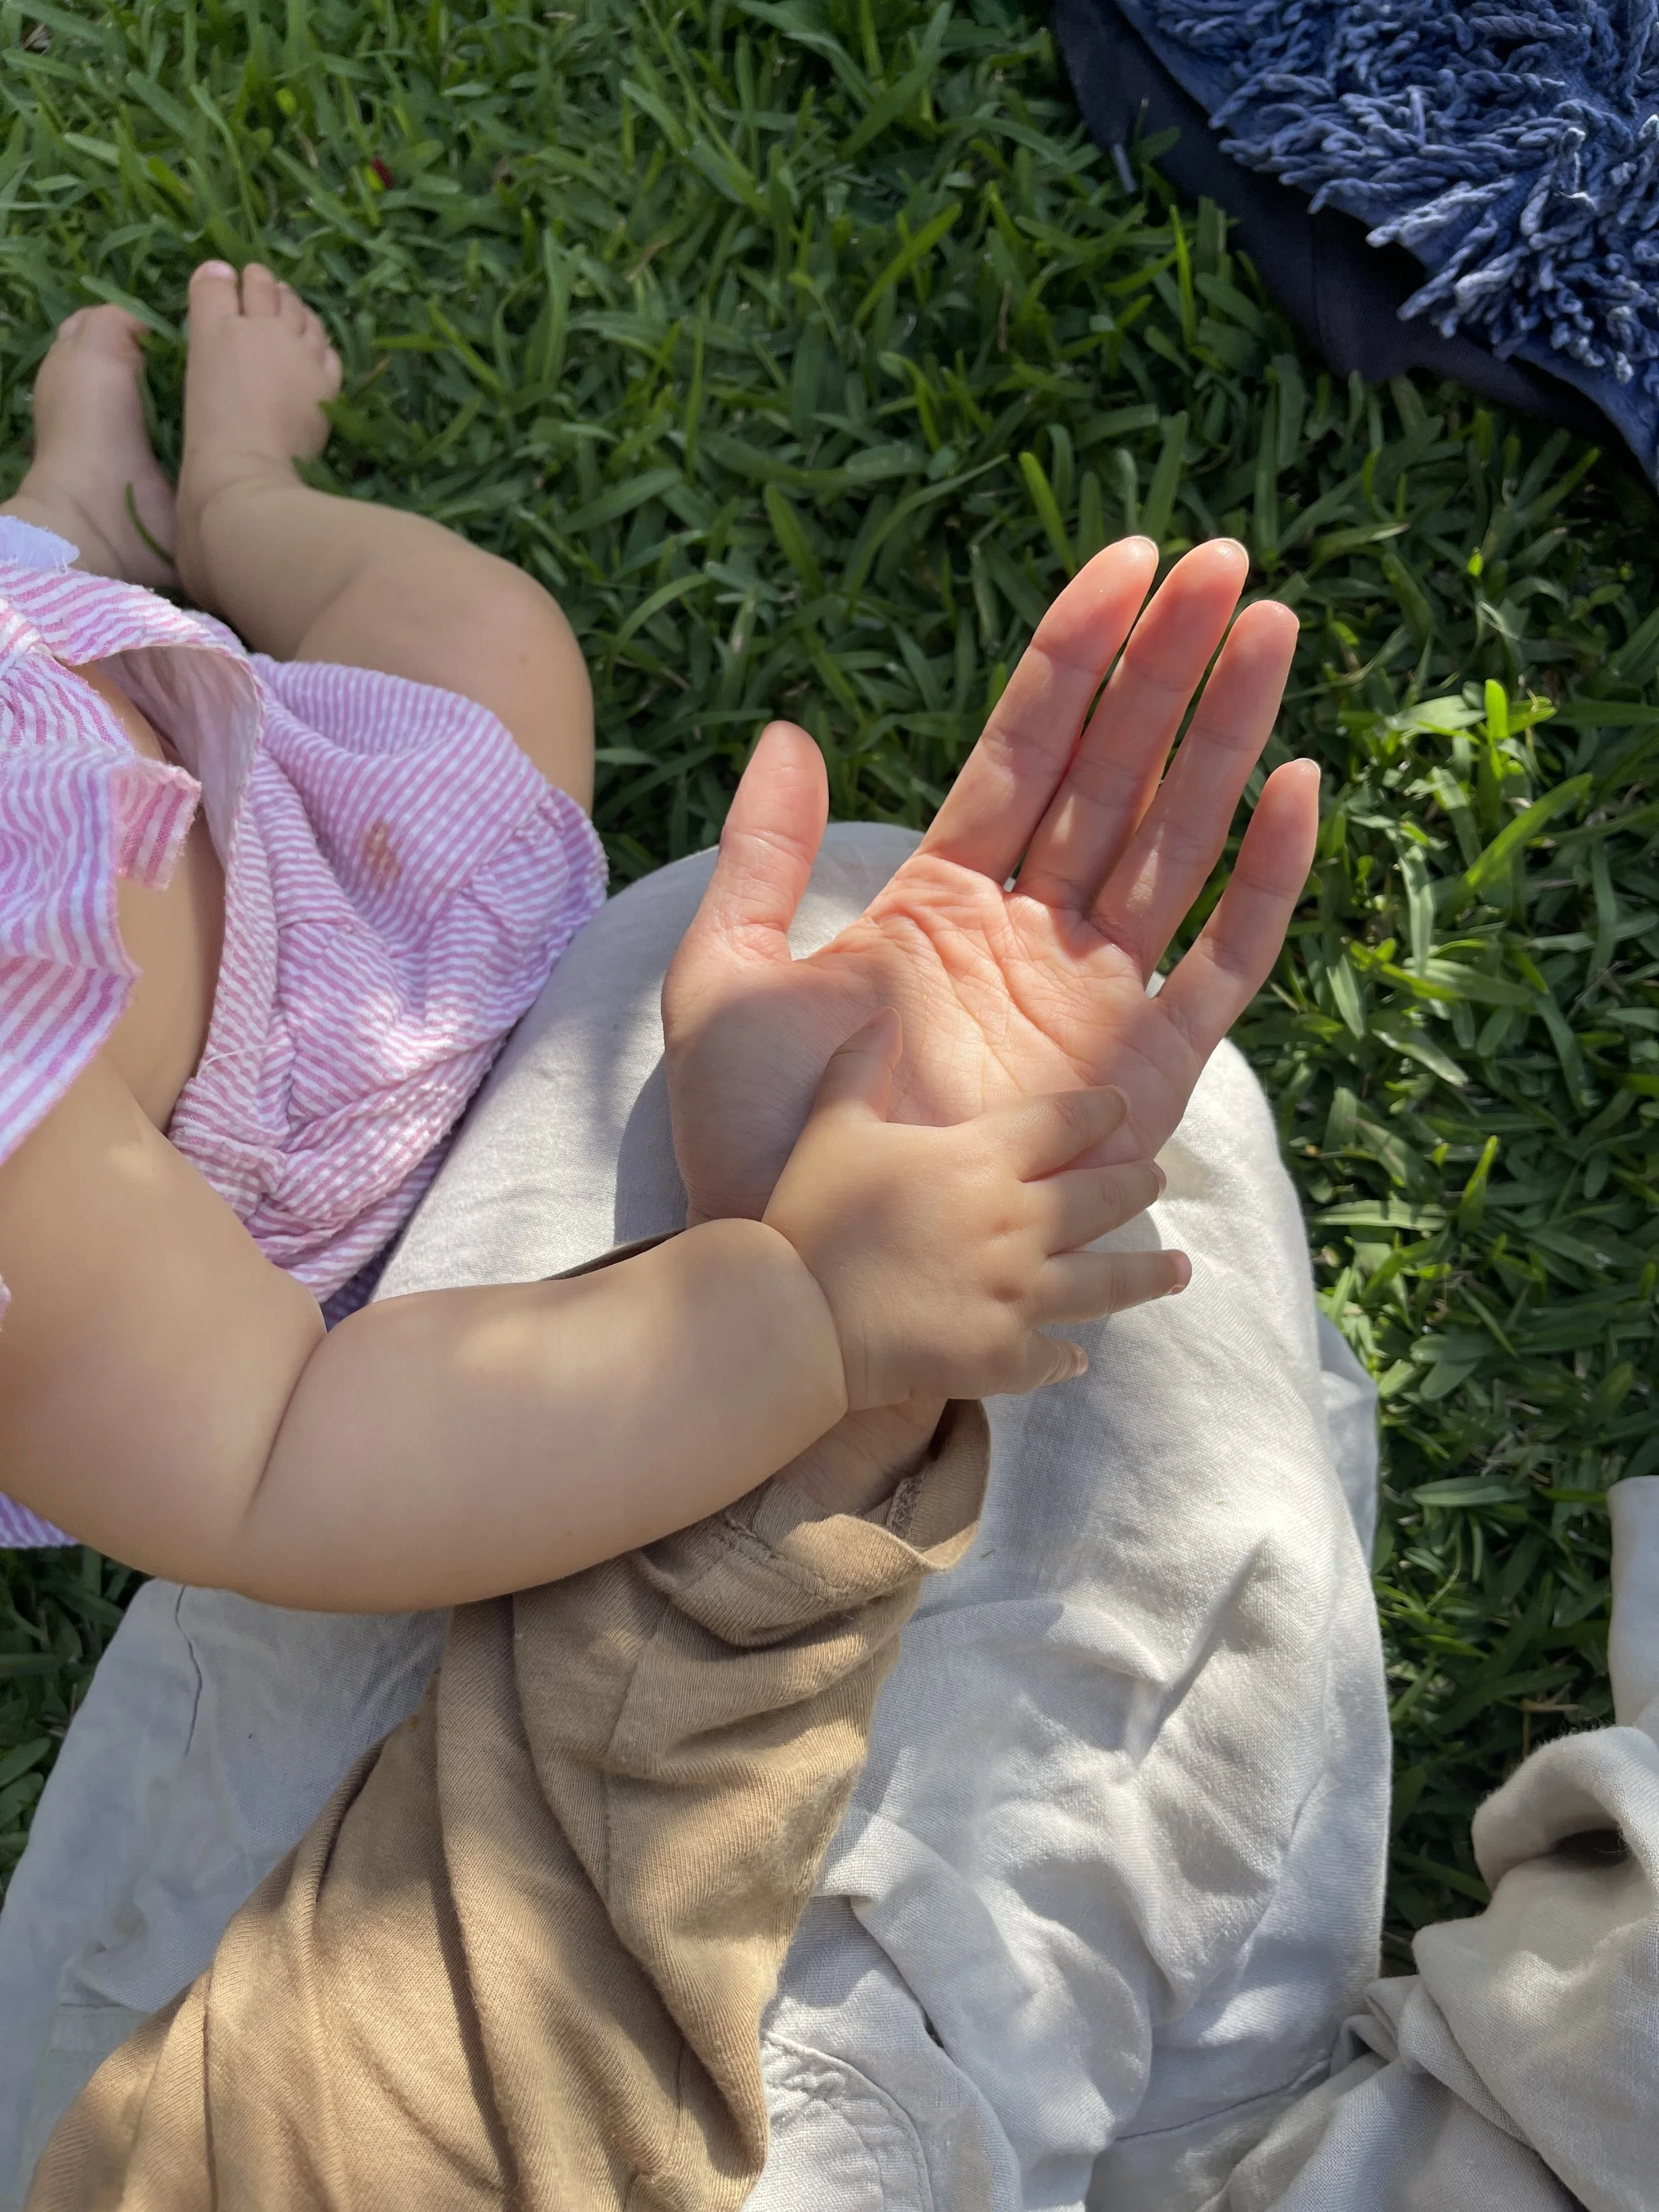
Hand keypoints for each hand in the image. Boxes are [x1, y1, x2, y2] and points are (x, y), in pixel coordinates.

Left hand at [663, 537, 1317, 1223]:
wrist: (804, 1266)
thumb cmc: (759, 1145)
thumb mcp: (730, 980)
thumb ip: (763, 859)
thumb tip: (788, 731)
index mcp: (942, 900)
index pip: (1023, 750)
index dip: (1075, 658)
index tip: (1124, 563)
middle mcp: (1032, 932)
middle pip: (1116, 772)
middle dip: (1168, 667)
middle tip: (1222, 562)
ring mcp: (1094, 995)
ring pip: (1174, 840)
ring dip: (1223, 736)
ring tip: (1267, 628)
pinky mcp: (1143, 1068)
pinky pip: (1220, 960)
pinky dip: (1260, 879)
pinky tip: (1295, 785)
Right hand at [764, 1011, 1181, 1409]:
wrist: (799, 1317)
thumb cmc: (813, 1215)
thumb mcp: (833, 1125)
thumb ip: (861, 1066)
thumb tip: (883, 1014)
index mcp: (984, 1160)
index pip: (1066, 1123)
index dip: (1099, 1113)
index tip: (1122, 1109)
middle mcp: (1018, 1223)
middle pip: (1103, 1198)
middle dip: (1136, 1185)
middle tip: (1157, 1180)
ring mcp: (1018, 1293)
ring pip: (1107, 1281)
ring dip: (1149, 1274)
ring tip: (1181, 1269)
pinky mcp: (1004, 1354)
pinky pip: (1053, 1357)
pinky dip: (1066, 1357)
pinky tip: (1077, 1359)